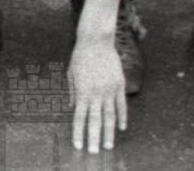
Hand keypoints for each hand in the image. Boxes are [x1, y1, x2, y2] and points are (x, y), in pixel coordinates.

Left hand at [68, 35, 128, 152]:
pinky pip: (121, 105)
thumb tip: (73, 107)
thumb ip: (73, 92)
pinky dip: (122, 117)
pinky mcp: (119, 85)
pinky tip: (122, 128)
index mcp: (82, 92)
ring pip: (110, 116)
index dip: (79, 132)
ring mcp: (109, 90)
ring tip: (109, 146)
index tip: (78, 145)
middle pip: (95, 121)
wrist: (96, 40)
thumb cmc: (80, 56)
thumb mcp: (71, 73)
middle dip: (94, 138)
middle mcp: (96, 93)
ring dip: (109, 132)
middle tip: (94, 152)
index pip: (79, 117)